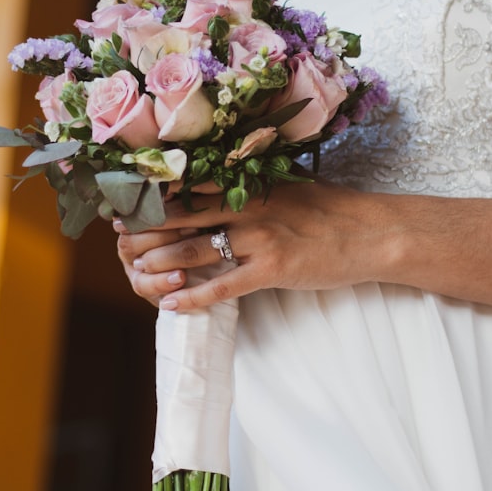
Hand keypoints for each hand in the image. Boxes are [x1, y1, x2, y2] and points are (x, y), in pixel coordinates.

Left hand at [115, 180, 390, 310]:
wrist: (371, 232)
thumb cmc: (330, 210)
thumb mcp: (288, 187)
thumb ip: (253, 186)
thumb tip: (223, 186)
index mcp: (250, 184)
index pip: (191, 188)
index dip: (156, 197)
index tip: (129, 204)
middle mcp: (249, 206)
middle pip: (183, 217)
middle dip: (148, 230)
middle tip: (120, 241)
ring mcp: (260, 237)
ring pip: (195, 251)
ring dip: (161, 264)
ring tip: (136, 272)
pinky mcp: (273, 268)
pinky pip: (224, 286)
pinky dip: (194, 298)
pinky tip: (173, 306)